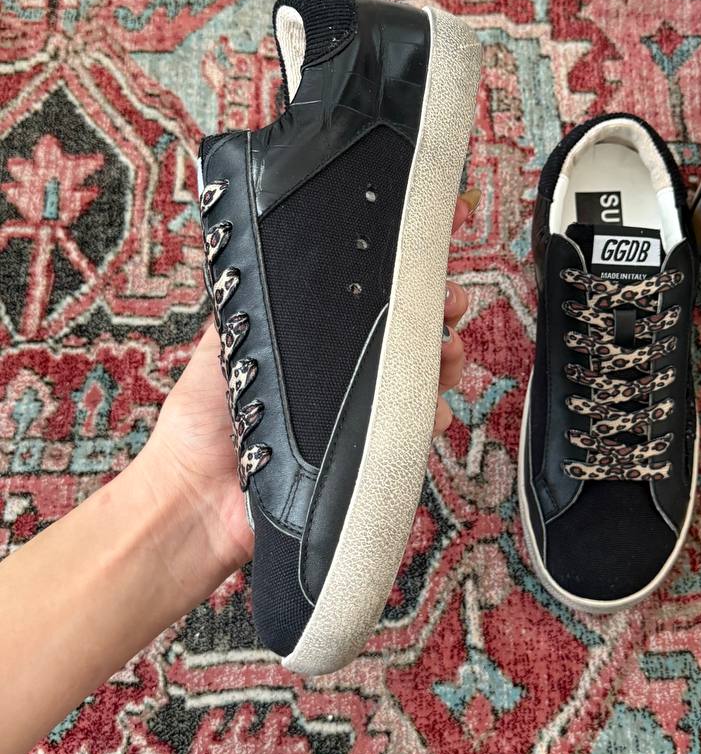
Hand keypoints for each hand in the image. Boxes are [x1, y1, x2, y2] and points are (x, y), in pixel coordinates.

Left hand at [136, 189, 479, 584]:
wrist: (197, 498)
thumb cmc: (198, 424)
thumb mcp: (221, 347)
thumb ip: (245, 309)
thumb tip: (269, 255)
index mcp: (312, 346)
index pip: (365, 305)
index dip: (399, 281)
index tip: (427, 256)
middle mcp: (340, 379)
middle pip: (404, 338)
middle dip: (436, 314)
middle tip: (450, 301)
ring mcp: (357, 419)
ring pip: (418, 381)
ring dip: (443, 361)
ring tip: (447, 351)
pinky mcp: (367, 459)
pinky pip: (411, 433)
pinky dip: (430, 417)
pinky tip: (433, 407)